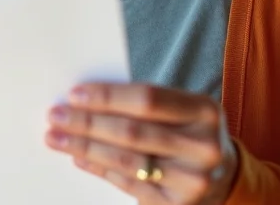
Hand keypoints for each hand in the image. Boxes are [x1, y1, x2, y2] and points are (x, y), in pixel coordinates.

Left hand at [45, 82, 237, 204]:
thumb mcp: (182, 109)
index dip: (107, 97)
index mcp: (205, 111)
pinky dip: (100, 170)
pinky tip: (80, 159)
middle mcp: (203, 147)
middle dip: (87, 123)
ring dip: (85, 149)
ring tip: (57, 138)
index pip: (147, 99)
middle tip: (55, 116)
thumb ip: (143, 103)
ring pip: (127, 161)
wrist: (224, 176)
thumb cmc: (189, 132)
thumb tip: (84, 100)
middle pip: (132, 132)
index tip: (74, 94)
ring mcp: (192, 181)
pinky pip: (129, 185)